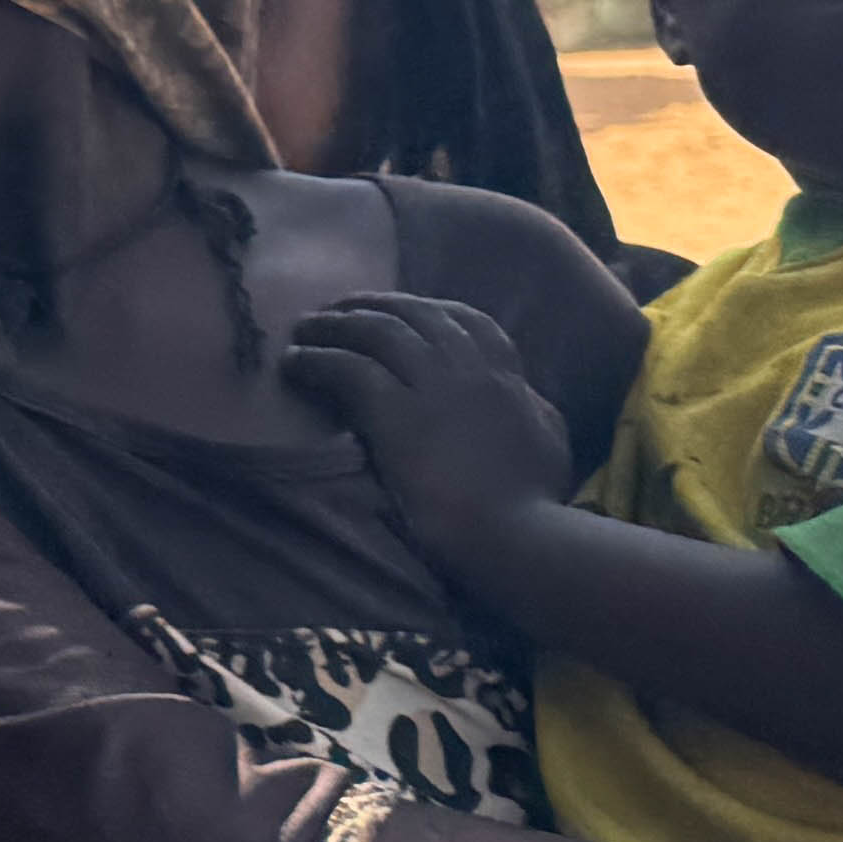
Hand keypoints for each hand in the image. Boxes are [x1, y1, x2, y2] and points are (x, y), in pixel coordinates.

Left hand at [287, 289, 579, 563]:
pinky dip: (316, 360)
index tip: (393, 308)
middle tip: (334, 309)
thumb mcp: (548, 438)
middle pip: (413, 316)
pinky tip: (294, 363)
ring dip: (334, 325)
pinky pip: (348, 369)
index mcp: (507, 376)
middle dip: (370, 306)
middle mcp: (470, 370)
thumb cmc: (535, 501)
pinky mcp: (396, 415)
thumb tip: (522, 393)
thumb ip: (531, 407)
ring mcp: (434, 389)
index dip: (424, 308)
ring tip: (304, 328)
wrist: (516, 535)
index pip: (465, 320)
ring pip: (377, 332)